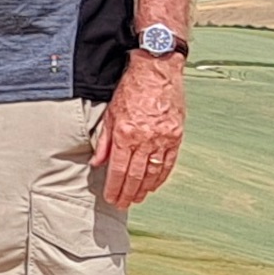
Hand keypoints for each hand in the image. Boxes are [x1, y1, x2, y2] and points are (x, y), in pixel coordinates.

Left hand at [92, 52, 185, 207]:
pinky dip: (161, 177)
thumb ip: (103, 140)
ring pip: (153, 172)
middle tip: (122, 204)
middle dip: (128, 193)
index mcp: (126, 133)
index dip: (114, 187)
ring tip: (137, 198)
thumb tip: (97, 162)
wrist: (157, 70)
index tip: (111, 198)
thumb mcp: (110, 112)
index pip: (118, 169)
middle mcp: (145, 138)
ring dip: (144, 189)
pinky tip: (154, 184)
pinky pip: (168, 162)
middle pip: (135, 175)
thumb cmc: (132, 88)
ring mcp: (163, 138)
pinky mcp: (176, 135)